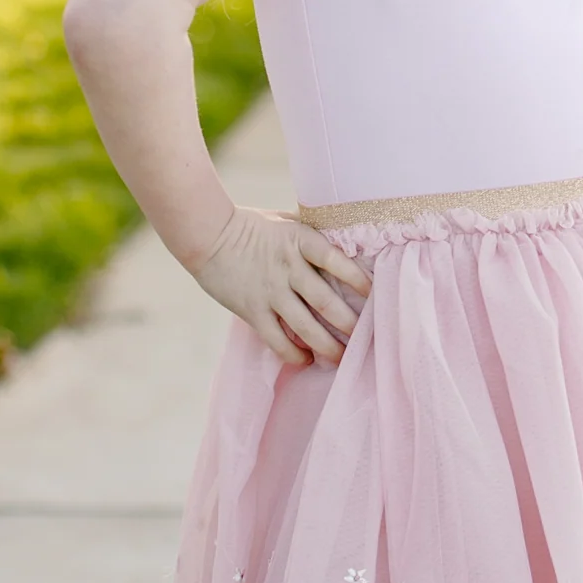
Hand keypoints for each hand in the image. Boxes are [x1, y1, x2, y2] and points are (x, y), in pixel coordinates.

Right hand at [191, 208, 371, 366]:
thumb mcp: (286, 222)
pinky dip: (293, 354)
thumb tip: (344, 243)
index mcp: (300, 240)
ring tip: (341, 357)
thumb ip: (311, 236)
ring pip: (304, 326)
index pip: (336, 259)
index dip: (357, 278)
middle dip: (348, 322)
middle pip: (325, 300)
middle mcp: (288, 267)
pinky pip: (276, 339)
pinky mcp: (252, 310)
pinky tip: (306, 360)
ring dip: (326, 345)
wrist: (208, 236)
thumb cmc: (252, 226)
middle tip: (365, 336)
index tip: (374, 293)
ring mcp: (270, 291)